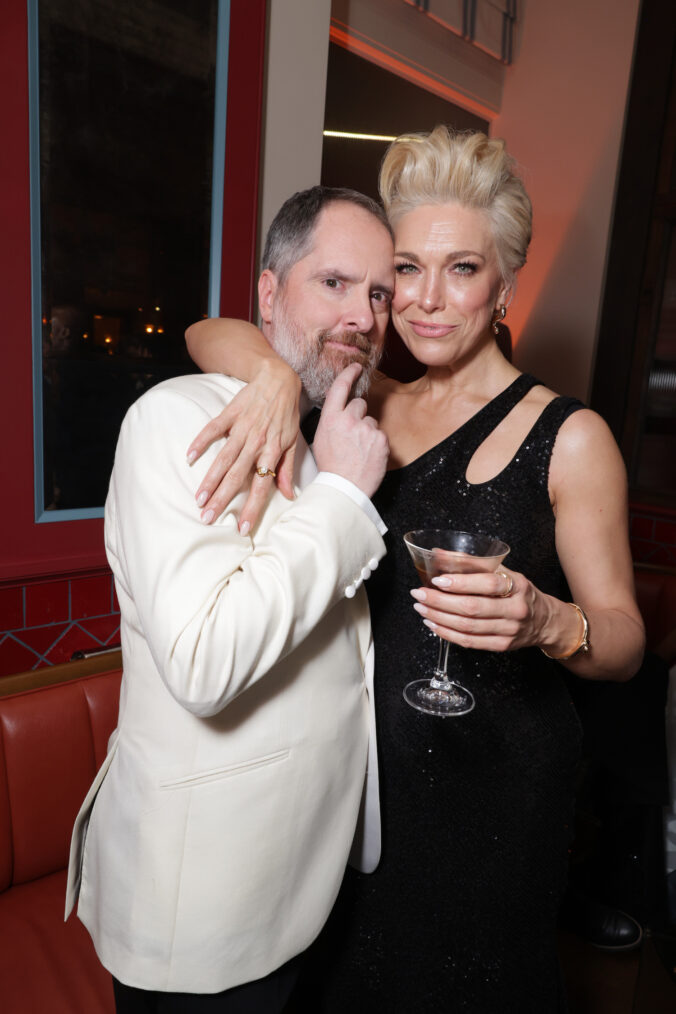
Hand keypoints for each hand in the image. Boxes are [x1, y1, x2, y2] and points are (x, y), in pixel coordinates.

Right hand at [187, 359, 301, 528]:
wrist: (278, 379)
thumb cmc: (286, 414)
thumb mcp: (293, 442)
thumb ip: (287, 469)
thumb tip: (289, 496)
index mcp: (272, 452)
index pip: (262, 487)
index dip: (251, 508)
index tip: (241, 529)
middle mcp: (257, 443)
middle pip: (238, 477)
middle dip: (222, 499)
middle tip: (208, 519)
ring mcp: (242, 428)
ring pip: (224, 458)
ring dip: (210, 479)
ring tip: (198, 498)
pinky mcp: (230, 413)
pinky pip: (213, 429)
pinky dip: (201, 441)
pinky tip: (189, 457)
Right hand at [312, 363, 388, 498]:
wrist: (345, 488)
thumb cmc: (331, 467)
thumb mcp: (321, 439)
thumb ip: (331, 420)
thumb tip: (339, 409)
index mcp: (330, 419)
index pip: (340, 387)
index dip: (349, 374)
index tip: (356, 367)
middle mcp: (348, 420)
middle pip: (360, 404)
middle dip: (358, 415)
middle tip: (352, 435)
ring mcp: (366, 429)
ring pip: (371, 421)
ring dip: (367, 431)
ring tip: (359, 450)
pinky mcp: (381, 439)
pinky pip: (380, 435)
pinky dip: (376, 443)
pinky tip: (367, 455)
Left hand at [409, 568, 549, 651]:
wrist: (544, 620)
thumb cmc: (519, 592)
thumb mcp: (503, 572)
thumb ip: (472, 563)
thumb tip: (439, 554)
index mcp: (517, 584)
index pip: (487, 584)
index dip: (460, 583)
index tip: (437, 580)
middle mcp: (515, 608)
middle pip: (472, 608)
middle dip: (440, 601)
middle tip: (419, 594)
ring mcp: (509, 630)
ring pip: (468, 627)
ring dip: (439, 618)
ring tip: (421, 608)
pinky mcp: (502, 646)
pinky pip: (469, 642)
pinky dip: (447, 633)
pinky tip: (433, 624)